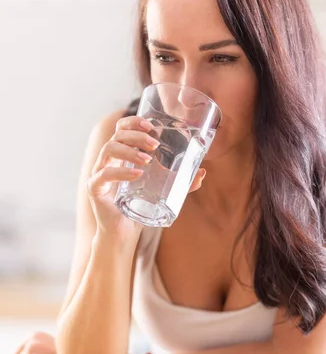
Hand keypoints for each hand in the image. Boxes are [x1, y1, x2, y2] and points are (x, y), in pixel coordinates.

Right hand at [87, 115, 205, 235]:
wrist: (124, 231)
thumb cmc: (141, 205)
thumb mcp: (164, 190)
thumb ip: (182, 181)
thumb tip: (202, 173)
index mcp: (122, 154)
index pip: (122, 128)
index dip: (133, 122)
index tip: (151, 125)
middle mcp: (109, 159)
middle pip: (117, 135)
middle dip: (137, 135)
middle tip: (154, 144)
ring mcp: (100, 172)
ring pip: (109, 149)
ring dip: (130, 151)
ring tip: (148, 160)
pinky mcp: (95, 188)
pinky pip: (104, 175)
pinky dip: (121, 172)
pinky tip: (136, 175)